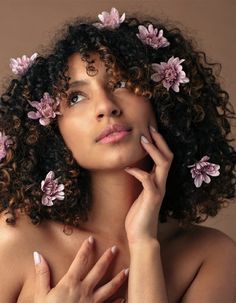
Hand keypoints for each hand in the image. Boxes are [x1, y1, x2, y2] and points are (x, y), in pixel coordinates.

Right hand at [33, 237, 127, 302]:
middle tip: (115, 248)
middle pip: (99, 270)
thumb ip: (42, 274)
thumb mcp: (41, 295)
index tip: (92, 239)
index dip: (86, 248)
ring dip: (119, 278)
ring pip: (109, 287)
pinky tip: (123, 298)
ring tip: (128, 270)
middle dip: (107, 258)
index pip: (80, 261)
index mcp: (71, 283)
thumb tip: (38, 255)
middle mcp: (84, 290)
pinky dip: (117, 302)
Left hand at [124, 125, 173, 243]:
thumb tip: (135, 168)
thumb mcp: (140, 194)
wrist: (141, 236)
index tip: (150, 131)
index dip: (159, 144)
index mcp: (158, 182)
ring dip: (153, 151)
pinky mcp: (152, 198)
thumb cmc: (138, 215)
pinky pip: (147, 179)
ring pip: (162, 165)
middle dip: (160, 141)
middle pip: (168, 157)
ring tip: (143, 140)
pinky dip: (137, 171)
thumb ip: (142, 182)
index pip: (164, 158)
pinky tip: (127, 168)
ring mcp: (158, 190)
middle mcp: (161, 184)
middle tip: (150, 128)